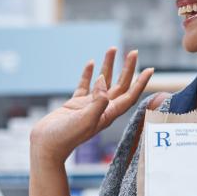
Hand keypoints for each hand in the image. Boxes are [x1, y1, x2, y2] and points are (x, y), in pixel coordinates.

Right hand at [30, 48, 154, 164]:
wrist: (46, 146)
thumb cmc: (65, 137)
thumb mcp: (85, 120)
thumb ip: (98, 102)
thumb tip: (103, 81)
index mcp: (108, 114)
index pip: (129, 96)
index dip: (140, 83)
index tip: (150, 69)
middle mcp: (101, 109)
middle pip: (120, 86)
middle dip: (127, 69)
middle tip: (132, 52)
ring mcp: (88, 106)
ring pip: (103, 82)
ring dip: (109, 66)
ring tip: (112, 49)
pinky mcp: (75, 104)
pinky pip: (84, 85)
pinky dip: (88, 73)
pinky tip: (91, 63)